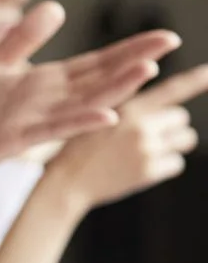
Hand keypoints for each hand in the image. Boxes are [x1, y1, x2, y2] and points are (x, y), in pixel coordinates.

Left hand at [0, 1, 179, 186]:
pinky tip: (106, 116)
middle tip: (170, 41)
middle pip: (98, 79)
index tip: (164, 37)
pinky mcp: (16, 139)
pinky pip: (53, 130)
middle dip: (133, 61)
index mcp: (43, 82)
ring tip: (148, 71)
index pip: (94, 63)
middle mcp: (47, 102)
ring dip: (115, 88)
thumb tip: (56, 7)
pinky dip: (79, 122)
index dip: (127, 50)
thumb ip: (21, 39)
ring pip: (84, 103)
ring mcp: (35, 121)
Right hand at [47, 65, 207, 208]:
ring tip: (148, 149)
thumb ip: (130, 110)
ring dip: (173, 143)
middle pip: (180, 117)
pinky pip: (176, 163)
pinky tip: (143, 166)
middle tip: (149, 134)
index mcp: (127, 108)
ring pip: (185, 139)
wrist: (67, 182)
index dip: (195, 80)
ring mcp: (146, 150)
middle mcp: (140, 126)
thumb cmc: (79, 148)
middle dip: (170, 125)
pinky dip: (165, 164)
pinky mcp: (148, 172)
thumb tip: (168, 109)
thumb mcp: (97, 116)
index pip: (170, 89)